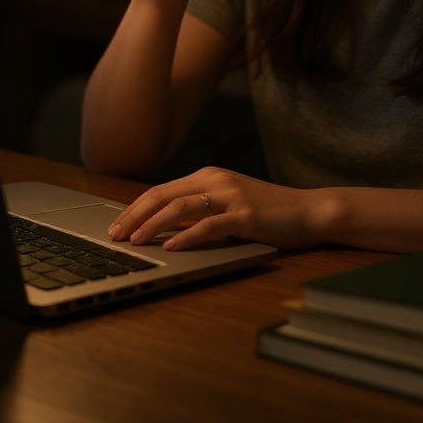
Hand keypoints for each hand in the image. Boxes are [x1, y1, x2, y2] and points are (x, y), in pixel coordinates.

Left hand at [109, 167, 324, 250]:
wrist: (309, 211)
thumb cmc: (268, 212)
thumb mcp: (228, 205)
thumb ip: (199, 210)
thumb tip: (162, 226)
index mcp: (208, 176)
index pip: (161, 190)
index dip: (134, 207)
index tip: (115, 225)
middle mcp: (216, 180)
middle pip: (164, 195)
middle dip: (134, 215)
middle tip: (114, 235)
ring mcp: (231, 196)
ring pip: (181, 206)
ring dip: (152, 224)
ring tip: (134, 240)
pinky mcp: (245, 216)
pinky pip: (209, 225)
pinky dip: (186, 235)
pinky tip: (170, 246)